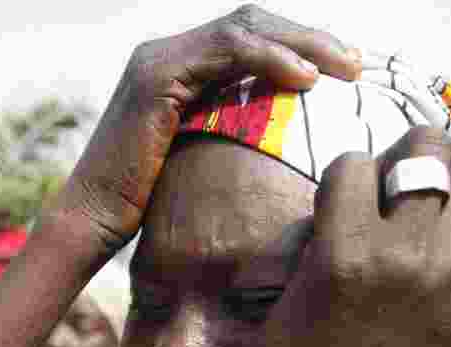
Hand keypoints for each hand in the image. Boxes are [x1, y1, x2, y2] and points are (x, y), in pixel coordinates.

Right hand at [57, 5, 361, 254]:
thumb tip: (287, 146)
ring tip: (344, 68)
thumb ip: (234, 135)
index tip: (344, 71)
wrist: (94, 221)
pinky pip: (225, 52)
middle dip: (310, 37)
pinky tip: (305, 80)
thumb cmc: (147, 207)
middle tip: (357, 64)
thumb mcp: (202, 160)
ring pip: (244, 27)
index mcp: (181, 67)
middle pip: (253, 21)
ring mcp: (159, 59)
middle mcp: (167, 53)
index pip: (251, 37)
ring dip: (301, 43)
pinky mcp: (155, 77)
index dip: (300, 45)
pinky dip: (270, 59)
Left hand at [230, 127, 450, 346]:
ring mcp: (403, 260)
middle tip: (392, 183)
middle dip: (429, 163)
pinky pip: (352, 169)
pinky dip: (341, 178)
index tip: (427, 208)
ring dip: (386, 165)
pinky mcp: (343, 256)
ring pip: (418, 154)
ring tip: (361, 195)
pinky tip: (328, 213)